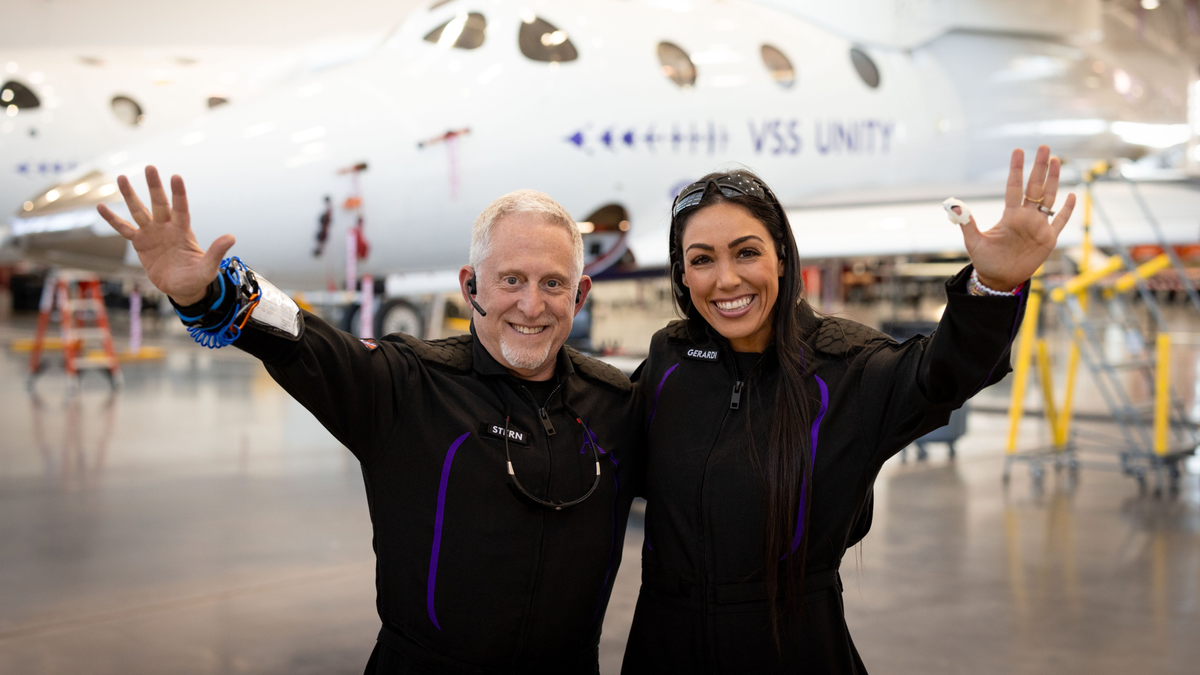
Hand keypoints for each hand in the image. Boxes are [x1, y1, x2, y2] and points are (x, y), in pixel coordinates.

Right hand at [97, 166, 234, 304]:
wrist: (182, 288)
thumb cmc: (197, 278)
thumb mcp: (208, 268)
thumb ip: (216, 252)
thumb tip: (231, 237)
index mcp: (183, 232)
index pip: (181, 209)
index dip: (178, 194)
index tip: (176, 177)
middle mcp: (166, 228)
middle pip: (159, 204)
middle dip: (154, 187)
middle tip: (150, 167)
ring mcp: (152, 233)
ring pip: (139, 211)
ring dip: (130, 195)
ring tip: (121, 177)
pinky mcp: (140, 243)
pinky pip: (123, 228)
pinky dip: (112, 219)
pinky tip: (100, 206)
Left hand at [959, 146, 1075, 290]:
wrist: (998, 279)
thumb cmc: (985, 260)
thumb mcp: (973, 242)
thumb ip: (967, 223)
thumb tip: (954, 205)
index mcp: (1009, 215)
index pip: (1014, 187)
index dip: (1016, 169)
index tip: (1018, 150)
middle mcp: (1025, 217)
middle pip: (1034, 187)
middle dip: (1039, 167)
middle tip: (1044, 147)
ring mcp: (1038, 226)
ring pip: (1049, 198)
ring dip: (1053, 180)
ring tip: (1056, 161)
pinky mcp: (1048, 240)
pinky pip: (1060, 222)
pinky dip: (1067, 210)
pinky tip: (1072, 195)